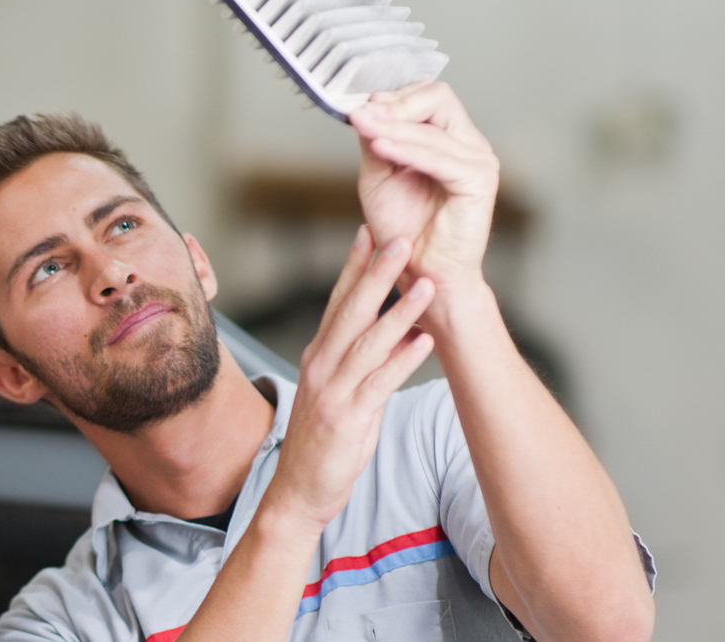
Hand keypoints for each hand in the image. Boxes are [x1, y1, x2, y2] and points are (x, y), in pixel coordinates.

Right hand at [261, 227, 437, 531]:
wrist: (298, 491)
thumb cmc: (322, 442)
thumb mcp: (337, 392)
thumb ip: (361, 360)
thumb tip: (397, 330)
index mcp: (318, 356)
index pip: (336, 302)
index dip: (354, 266)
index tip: (370, 232)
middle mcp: (321, 367)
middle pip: (351, 311)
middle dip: (376, 273)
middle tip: (399, 239)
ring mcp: (332, 392)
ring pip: (368, 342)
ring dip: (400, 311)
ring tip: (426, 285)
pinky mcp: (347, 418)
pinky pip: (379, 383)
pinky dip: (402, 361)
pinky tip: (423, 342)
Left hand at [350, 81, 500, 287]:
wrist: (421, 273)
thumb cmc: (403, 229)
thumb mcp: (379, 176)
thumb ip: (376, 141)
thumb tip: (366, 108)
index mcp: (450, 139)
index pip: (428, 95)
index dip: (393, 96)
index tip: (359, 105)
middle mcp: (469, 144)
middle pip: (439, 97)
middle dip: (395, 103)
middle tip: (361, 113)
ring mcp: (479, 161)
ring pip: (433, 127)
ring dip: (391, 125)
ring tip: (361, 125)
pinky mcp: (479, 181)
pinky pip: (439, 157)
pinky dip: (406, 149)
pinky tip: (379, 146)